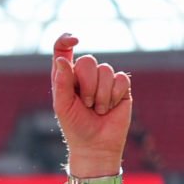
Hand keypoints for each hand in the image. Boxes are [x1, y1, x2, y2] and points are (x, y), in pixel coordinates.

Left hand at [51, 33, 131, 177]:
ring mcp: (104, 79)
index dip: (66, 40)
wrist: (96, 144)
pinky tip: (110, 107)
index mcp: (65, 77)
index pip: (63, 50)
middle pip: (88, 61)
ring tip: (97, 109)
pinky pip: (120, 79)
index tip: (74, 39)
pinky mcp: (121, 86)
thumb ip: (62, 83)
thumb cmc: (75, 126)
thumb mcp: (63, 106)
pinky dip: (114, 96)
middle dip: (87, 85)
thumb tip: (62, 60)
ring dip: (101, 94)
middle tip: (85, 104)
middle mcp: (84, 75)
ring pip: (105, 70)